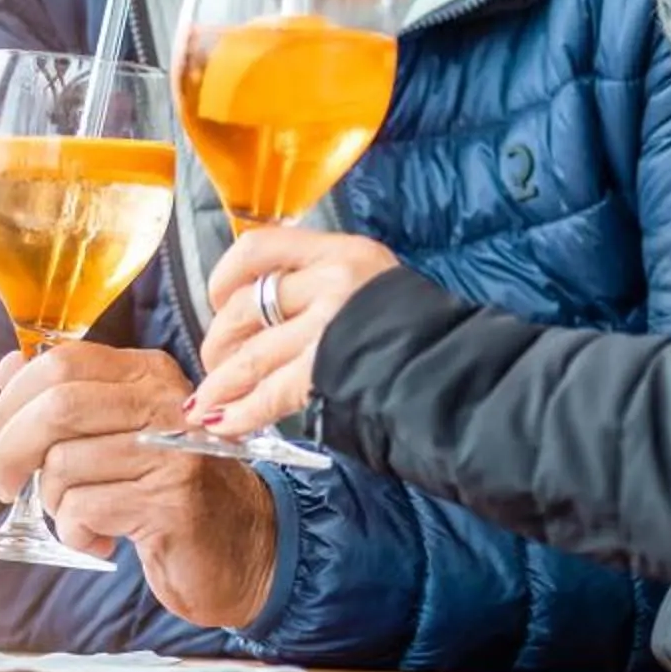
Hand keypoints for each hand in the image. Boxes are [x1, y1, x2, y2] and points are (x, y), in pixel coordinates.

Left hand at [0, 344, 276, 627]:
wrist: (246, 548)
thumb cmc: (171, 490)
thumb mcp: (120, 433)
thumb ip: (68, 398)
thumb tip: (7, 369)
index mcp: (149, 374)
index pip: (61, 362)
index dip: (14, 401)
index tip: (4, 439)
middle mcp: (165, 402)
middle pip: (56, 408)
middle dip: (12, 452)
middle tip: (9, 485)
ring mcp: (173, 451)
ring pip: (63, 465)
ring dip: (54, 503)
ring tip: (82, 517)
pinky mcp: (171, 502)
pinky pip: (84, 510)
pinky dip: (77, 532)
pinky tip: (102, 539)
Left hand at [188, 228, 402, 436]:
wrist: (466, 372)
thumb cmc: (423, 337)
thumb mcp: (377, 289)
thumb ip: (328, 291)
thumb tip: (266, 317)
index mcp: (343, 252)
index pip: (260, 247)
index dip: (225, 275)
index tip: (218, 298)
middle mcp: (332, 281)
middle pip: (245, 306)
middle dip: (219, 341)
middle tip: (216, 364)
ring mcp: (329, 325)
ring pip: (250, 354)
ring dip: (221, 384)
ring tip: (204, 406)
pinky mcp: (326, 370)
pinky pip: (268, 392)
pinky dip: (240, 412)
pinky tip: (225, 424)